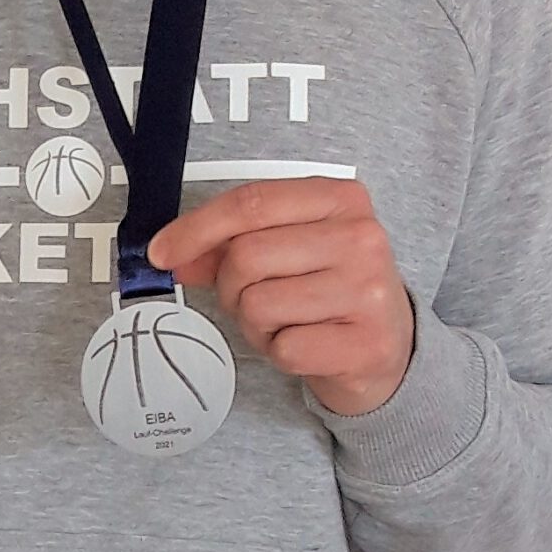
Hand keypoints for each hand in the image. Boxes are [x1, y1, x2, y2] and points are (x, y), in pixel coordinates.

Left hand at [147, 177, 415, 416]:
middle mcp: (362, 237)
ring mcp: (368, 291)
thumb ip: (228, 244)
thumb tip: (169, 252)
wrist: (389, 346)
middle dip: (232, 286)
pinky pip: (283, 348)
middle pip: (246, 256)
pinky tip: (306, 344)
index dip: (196, 229)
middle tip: (255, 298)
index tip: (162, 252)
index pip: (251, 202)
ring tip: (287, 321)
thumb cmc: (328, 288)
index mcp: (341, 199)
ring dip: (255, 323)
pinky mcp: (367, 343)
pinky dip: (280, 353)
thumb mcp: (286, 250)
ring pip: (258, 305)